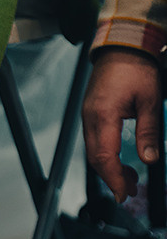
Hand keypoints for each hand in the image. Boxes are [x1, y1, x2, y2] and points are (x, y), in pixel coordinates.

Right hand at [82, 46, 161, 202]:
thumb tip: (150, 159)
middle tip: (130, 190)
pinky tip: (119, 158)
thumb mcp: (150, 101)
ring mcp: (87, 115)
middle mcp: (90, 117)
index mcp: (103, 115)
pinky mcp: (90, 112)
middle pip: (95, 158)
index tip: (124, 193)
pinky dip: (105, 154)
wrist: (123, 45)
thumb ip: (148, 132)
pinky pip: (94, 140)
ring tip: (130, 177)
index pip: (104, 156)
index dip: (114, 178)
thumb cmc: (136, 68)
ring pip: (93, 151)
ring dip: (109, 167)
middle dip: (112, 178)